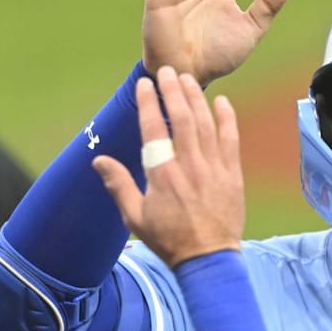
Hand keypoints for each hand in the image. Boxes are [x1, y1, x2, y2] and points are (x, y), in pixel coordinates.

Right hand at [93, 66, 243, 267]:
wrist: (208, 259)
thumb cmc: (169, 240)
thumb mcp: (135, 217)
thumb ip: (118, 185)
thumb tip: (98, 160)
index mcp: (162, 175)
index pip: (154, 129)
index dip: (148, 103)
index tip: (144, 85)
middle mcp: (188, 166)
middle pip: (182, 118)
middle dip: (173, 91)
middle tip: (166, 71)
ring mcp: (213, 168)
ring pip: (205, 124)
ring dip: (196, 98)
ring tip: (187, 79)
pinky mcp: (232, 174)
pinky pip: (231, 139)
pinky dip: (227, 118)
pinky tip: (222, 101)